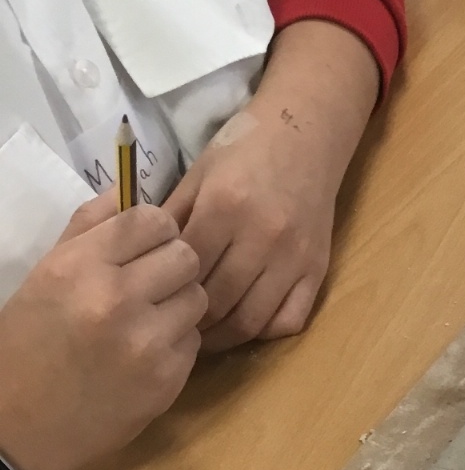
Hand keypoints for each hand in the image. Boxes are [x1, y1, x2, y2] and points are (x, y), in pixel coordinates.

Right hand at [0, 198, 204, 469]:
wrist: (22, 426)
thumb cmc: (28, 344)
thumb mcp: (45, 275)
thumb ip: (90, 228)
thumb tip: (129, 190)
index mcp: (79, 266)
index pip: (153, 219)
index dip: (157, 230)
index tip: (147, 246)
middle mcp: (115, 298)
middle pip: (187, 255)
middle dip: (174, 267)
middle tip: (152, 285)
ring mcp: (146, 341)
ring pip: (199, 297)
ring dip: (180, 305)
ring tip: (148, 320)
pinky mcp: (167, 378)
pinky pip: (196, 340)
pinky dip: (178, 343)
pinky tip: (146, 355)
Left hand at [164, 108, 341, 353]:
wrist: (305, 134)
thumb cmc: (244, 148)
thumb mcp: (197, 174)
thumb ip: (171, 218)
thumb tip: (140, 262)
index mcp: (225, 206)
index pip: (186, 269)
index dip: (163, 290)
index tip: (149, 300)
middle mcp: (263, 236)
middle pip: (217, 301)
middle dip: (189, 319)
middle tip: (169, 324)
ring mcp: (295, 257)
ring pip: (251, 320)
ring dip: (222, 335)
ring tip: (202, 332)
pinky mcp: (318, 268)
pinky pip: (290, 319)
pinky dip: (265, 331)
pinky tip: (244, 321)